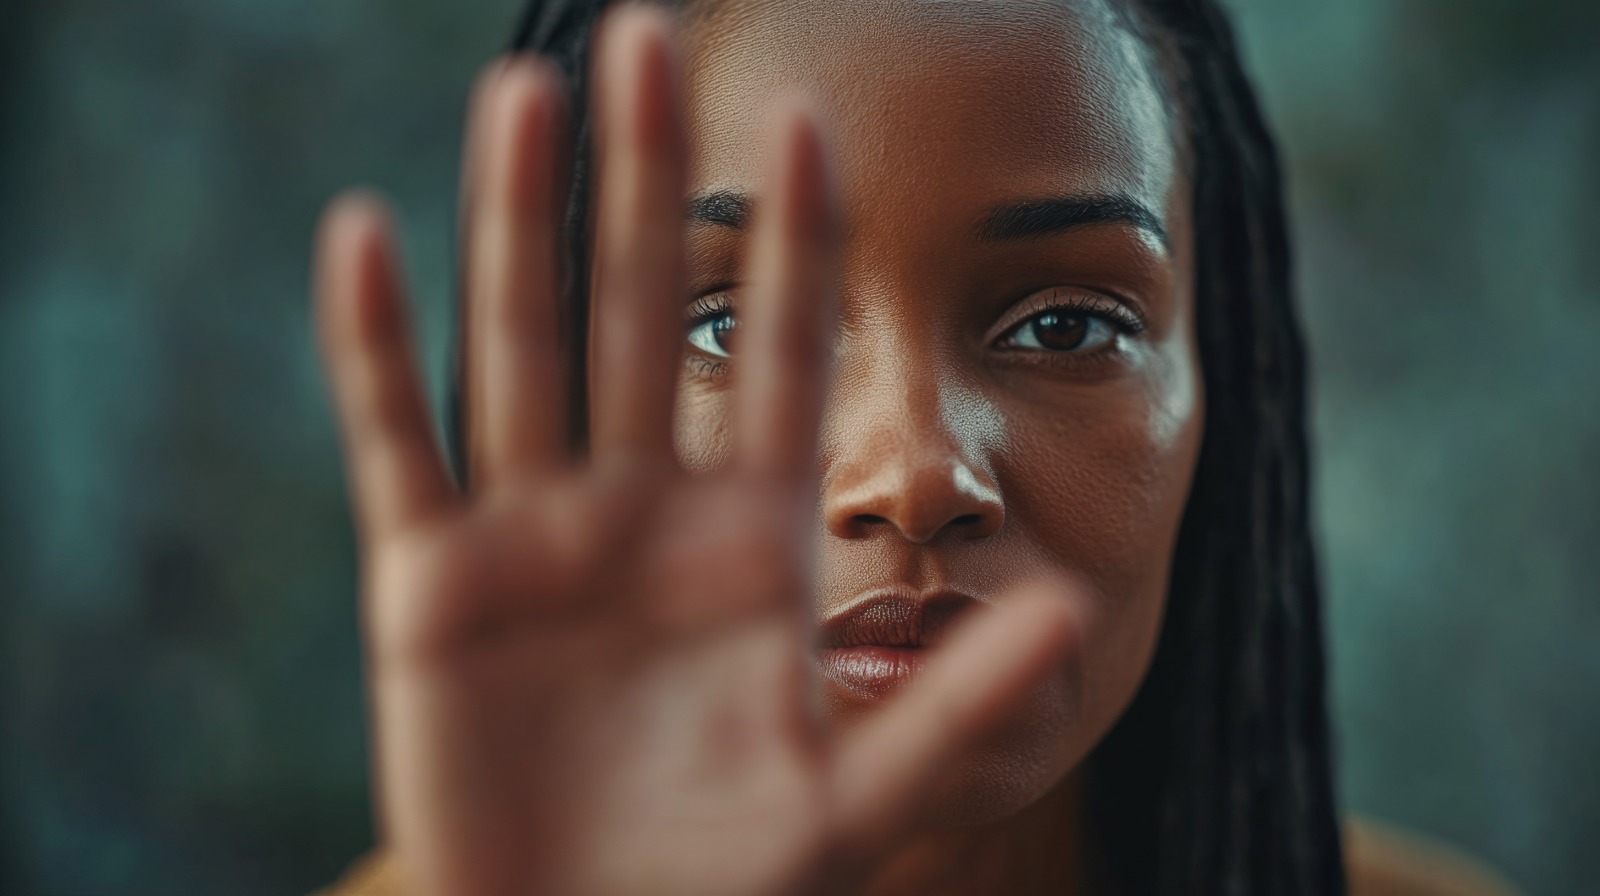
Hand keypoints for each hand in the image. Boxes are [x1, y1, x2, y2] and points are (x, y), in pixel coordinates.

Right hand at [313, 8, 1076, 894]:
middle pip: (639, 312)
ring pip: (523, 347)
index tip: (809, 112)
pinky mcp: (430, 585)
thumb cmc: (729, 882)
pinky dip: (377, 346)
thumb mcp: (855, 796)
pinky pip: (399, 444)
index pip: (776, 354)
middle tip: (646, 33)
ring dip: (517, 220)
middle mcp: (641, 510)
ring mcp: (532, 536)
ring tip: (522, 90)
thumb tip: (1078, 612)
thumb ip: (956, 705)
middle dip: (646, 177)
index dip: (789, 237)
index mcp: (748, 539)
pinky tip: (365, 233)